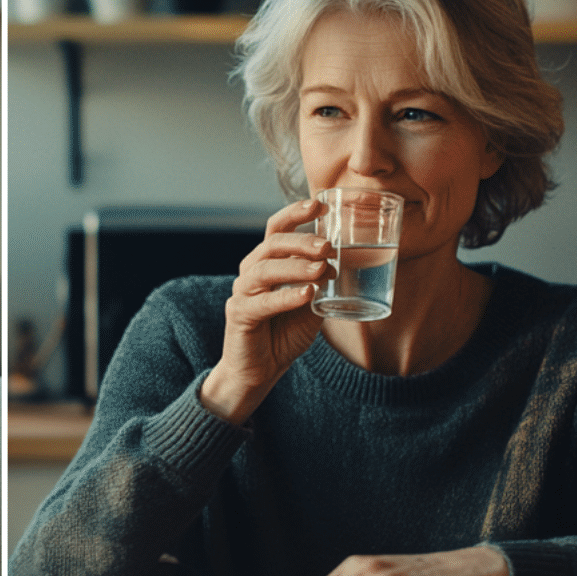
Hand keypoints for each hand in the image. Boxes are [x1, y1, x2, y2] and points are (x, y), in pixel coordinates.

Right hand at [200, 197, 329, 423]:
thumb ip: (320, 286)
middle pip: (272, 244)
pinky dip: (286, 297)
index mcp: (267, 263)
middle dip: (302, 242)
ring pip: (266, 269)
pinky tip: (307, 295)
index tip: (321, 205)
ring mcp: (242, 292)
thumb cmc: (283, 334)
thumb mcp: (310, 306)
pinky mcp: (238, 315)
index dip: (296, 214)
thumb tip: (337, 266)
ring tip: (322, 269)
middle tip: (328, 246)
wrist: (260, 370)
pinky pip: (262, 302)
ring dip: (296, 266)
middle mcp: (251, 272)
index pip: (277, 229)